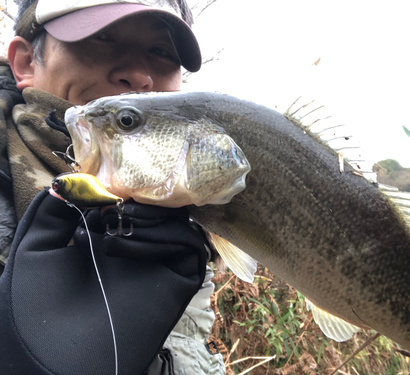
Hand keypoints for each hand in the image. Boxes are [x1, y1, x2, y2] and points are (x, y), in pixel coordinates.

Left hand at [0, 190, 206, 374]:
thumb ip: (51, 211)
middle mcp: (139, 250)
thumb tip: (72, 180)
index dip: (125, 189)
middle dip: (142, 200)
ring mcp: (160, 266)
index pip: (133, 204)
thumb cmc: (38, 306)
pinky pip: (189, 249)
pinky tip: (134, 241)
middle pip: (161, 210)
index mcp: (109, 240)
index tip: (108, 183)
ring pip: (179, 225)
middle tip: (118, 202)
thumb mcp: (35, 249)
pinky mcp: (179, 282)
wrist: (52, 355)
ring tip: (122, 219)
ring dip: (153, 216)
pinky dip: (169, 237)